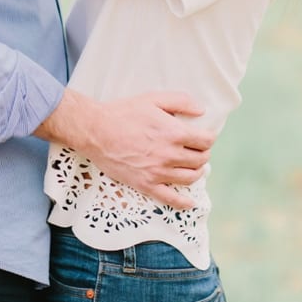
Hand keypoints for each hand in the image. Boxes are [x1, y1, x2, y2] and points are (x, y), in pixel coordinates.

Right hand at [81, 91, 214, 209]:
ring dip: (196, 171)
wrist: (94, 131)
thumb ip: (180, 101)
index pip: (206, 141)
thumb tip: (202, 111)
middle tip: (194, 149)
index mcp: (175, 133)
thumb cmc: (122, 113)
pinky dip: (183, 202)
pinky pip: (171, 199)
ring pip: (191, 177)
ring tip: (190, 165)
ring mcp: (159, 172)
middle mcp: (170, 155)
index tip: (202, 137)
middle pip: (201, 160)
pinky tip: (190, 202)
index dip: (207, 138)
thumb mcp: (152, 98)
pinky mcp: (146, 184)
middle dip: (201, 153)